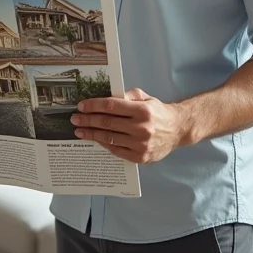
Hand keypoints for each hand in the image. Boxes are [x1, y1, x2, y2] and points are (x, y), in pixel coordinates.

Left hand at [70, 88, 192, 164]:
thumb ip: (127, 95)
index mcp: (142, 110)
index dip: (93, 106)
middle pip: (107, 123)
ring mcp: (141, 144)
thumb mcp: (145, 97)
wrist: (178, 130)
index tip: (81, 106)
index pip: (111, 106)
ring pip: (109, 138)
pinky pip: (116, 150)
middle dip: (88, 120)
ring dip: (92, 134)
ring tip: (80, 131)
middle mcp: (141, 128)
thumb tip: (106, 97)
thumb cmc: (158, 112)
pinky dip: (104, 144)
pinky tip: (96, 140)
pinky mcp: (140, 157)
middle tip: (75, 119)